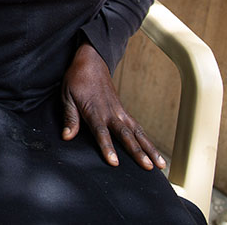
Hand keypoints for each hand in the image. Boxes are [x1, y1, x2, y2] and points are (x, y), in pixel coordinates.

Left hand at [60, 43, 165, 170]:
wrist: (91, 61)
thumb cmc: (77, 79)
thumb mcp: (66, 95)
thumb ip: (70, 117)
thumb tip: (67, 137)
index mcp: (94, 110)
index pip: (101, 132)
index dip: (107, 147)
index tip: (114, 162)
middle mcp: (110, 112)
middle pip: (125, 135)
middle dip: (137, 151)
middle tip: (147, 166)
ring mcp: (119, 111)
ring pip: (137, 132)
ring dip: (149, 149)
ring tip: (160, 165)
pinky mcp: (123, 111)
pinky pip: (137, 127)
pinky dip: (147, 140)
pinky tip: (155, 153)